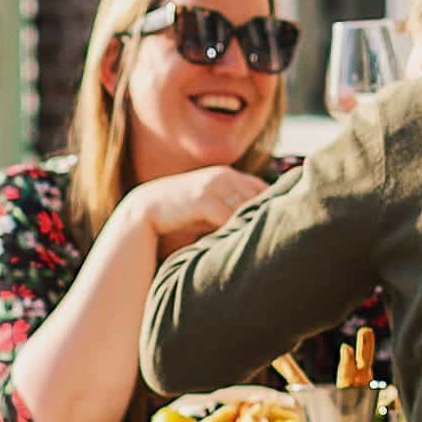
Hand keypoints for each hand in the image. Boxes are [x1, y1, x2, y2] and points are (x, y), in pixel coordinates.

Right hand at [123, 165, 266, 255]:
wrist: (146, 208)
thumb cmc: (183, 213)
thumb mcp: (211, 205)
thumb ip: (232, 207)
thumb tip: (261, 224)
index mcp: (228, 175)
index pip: (262, 188)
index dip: (271, 207)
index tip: (276, 226)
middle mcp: (224, 176)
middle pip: (258, 198)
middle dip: (265, 218)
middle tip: (272, 240)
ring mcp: (213, 186)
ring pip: (246, 208)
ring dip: (251, 226)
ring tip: (258, 246)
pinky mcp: (203, 199)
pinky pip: (228, 217)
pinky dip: (234, 230)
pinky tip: (236, 246)